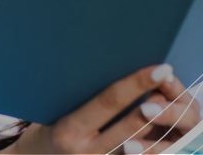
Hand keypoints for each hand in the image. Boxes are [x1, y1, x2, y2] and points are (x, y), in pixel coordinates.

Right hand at [5, 64, 199, 153]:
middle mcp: (86, 151)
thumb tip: (114, 71)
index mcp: (69, 130)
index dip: (137, 84)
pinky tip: (162, 127)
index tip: (159, 68)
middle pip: (132, 125)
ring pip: (141, 144)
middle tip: (171, 82)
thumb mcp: (54, 113)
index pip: (109, 102)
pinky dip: (152, 142)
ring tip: (171, 102)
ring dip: (160, 123)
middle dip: (157, 104)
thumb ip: (83, 100)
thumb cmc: (44, 130)